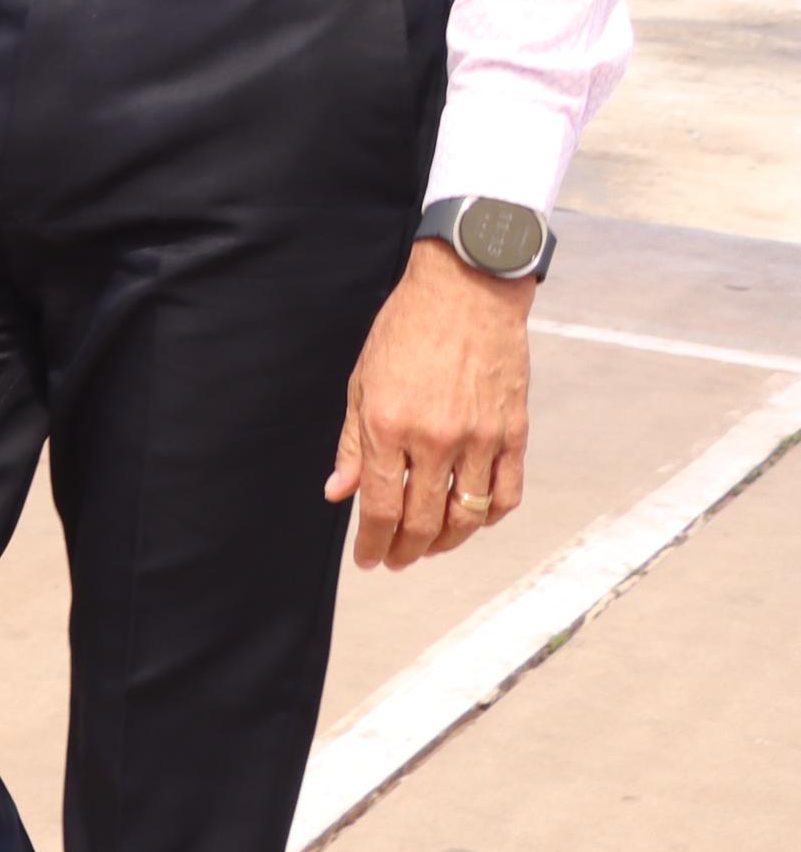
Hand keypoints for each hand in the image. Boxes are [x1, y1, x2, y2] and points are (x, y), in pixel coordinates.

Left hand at [330, 242, 533, 570]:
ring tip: (428, 548)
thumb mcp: (361, 382)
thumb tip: (338, 493)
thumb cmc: (407, 330)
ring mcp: (480, 439)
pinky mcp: (514, 432)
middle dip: (405, 550)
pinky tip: (472, 520)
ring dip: (446, 542)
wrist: (467, 291)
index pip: (380, 507)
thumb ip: (353, 444)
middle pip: (423, 521)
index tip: (367, 559)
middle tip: (395, 559)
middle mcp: (436, 439)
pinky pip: (506, 492)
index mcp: (390, 426)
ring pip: (467, 516)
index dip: (372, 542)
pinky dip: (489, 516)